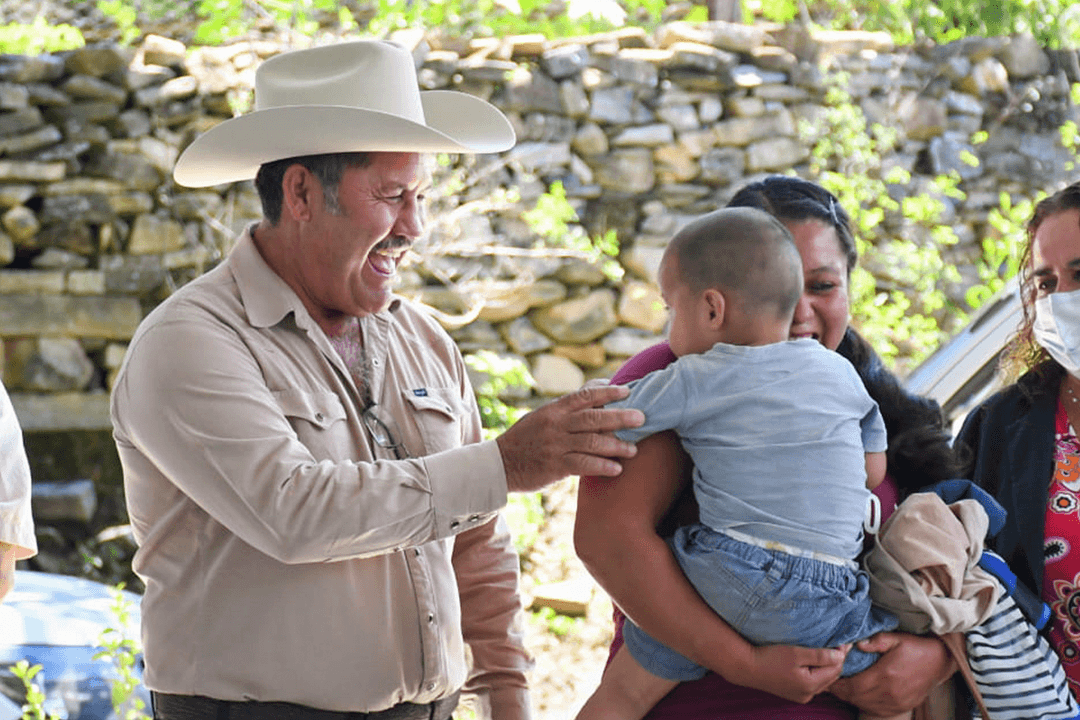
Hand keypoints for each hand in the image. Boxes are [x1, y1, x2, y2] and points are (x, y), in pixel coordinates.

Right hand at [496, 384, 642, 491]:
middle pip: (593, 418)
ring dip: (616, 445)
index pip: (584, 396)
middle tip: (641, 418)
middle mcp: (556, 424)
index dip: (607, 393)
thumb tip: (598, 389)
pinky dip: (602, 466)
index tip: (627, 392)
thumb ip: (568, 408)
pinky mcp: (555, 465)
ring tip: (633, 449)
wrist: (499, 464)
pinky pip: (584, 464)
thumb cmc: (526, 439)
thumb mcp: (542, 417)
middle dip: (620, 417)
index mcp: (554, 409)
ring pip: (592, 442)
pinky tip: (616, 469)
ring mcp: (555, 445)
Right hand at [726, 643, 848, 703]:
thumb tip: (841, 655)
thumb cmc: (770, 657)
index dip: (842, 654)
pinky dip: (818, 673)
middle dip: (837, 661)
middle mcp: (808, 694)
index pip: (836, 669)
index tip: (845, 641)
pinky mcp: (794, 694)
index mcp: (810, 684)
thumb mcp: (796, 653)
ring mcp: (801, 696)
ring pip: (823, 681)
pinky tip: (815, 662)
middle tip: (840, 644)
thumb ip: (820, 655)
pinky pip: (813, 684)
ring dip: (828, 667)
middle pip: (832, 677)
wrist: (747, 667)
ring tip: (829, 651)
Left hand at [829, 632, 955, 714]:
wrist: (939, 661)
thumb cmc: (915, 647)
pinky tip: (860, 695)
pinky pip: (877, 711)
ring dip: (851, 698)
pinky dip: (864, 704)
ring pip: (865, 705)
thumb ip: (876, 641)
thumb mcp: (896, 638)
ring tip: (843, 687)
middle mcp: (890, 693)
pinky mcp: (901, 708)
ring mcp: (896, 703)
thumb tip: (857, 643)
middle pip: (856, 697)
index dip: (838, 684)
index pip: (853, 686)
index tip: (830, 676)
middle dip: (841, 691)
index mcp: (885, 675)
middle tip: (831, 682)